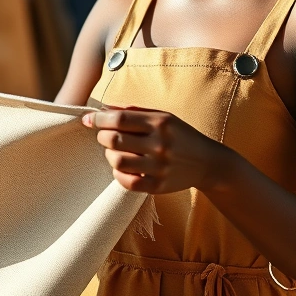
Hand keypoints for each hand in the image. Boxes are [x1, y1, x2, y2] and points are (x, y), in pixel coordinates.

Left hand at [81, 106, 226, 193]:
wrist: (208, 163)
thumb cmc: (180, 135)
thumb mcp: (163, 116)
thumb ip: (133, 111)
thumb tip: (103, 108)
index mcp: (160, 123)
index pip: (119, 118)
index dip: (98, 118)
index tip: (88, 119)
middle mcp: (160, 144)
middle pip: (113, 140)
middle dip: (102, 136)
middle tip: (105, 136)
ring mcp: (159, 167)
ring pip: (117, 161)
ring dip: (109, 154)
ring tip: (116, 151)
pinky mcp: (158, 186)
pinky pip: (126, 182)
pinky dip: (118, 174)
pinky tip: (124, 167)